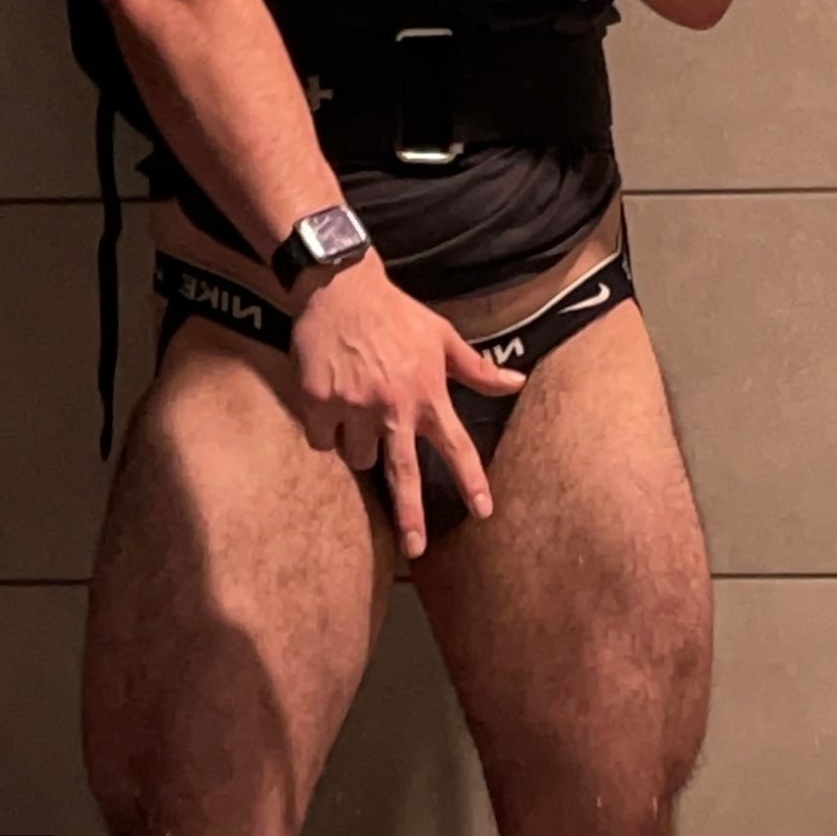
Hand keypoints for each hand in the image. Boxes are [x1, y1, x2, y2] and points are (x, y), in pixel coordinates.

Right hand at [289, 251, 525, 558]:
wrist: (341, 287)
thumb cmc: (396, 314)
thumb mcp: (442, 336)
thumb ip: (477, 368)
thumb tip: (518, 381)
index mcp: (427, 393)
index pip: (456, 445)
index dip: (471, 480)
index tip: (484, 511)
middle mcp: (393, 406)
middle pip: (403, 473)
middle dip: (411, 515)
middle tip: (416, 548)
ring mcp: (354, 406)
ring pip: (356, 456)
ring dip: (357, 444)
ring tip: (356, 407)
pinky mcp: (319, 402)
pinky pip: (322, 440)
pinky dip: (324, 430)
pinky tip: (328, 402)